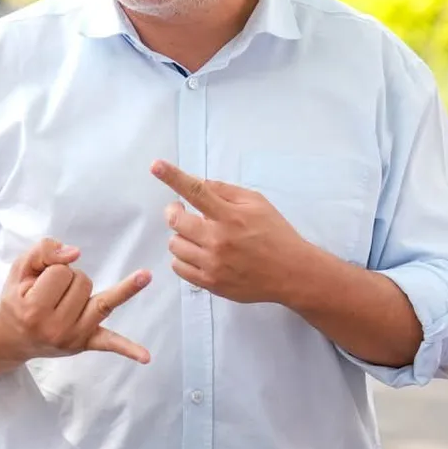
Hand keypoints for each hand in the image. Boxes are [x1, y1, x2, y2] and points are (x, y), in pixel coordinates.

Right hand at [0, 237, 151, 363]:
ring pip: (102, 299)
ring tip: (65, 301)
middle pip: (84, 282)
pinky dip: (129, 349)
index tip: (38, 284)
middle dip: (69, 279)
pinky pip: (111, 343)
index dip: (52, 269)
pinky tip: (146, 357)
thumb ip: (44, 250)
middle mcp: (55, 328)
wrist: (12, 337)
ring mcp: (74, 337)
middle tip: (50, 294)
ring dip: (85, 292)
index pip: (61, 271)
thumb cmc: (18, 298)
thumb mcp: (20, 269)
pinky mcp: (87, 343)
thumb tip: (76, 253)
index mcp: (34, 309)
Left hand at [152, 160, 307, 304]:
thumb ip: (225, 191)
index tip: (156, 166)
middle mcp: (218, 240)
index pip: (196, 191)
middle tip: (182, 210)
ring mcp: (212, 264)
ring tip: (197, 235)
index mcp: (230, 216)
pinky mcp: (210, 283)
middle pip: (176, 220)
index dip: (173, 176)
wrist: (291, 273)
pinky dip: (182, 257)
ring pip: (174, 244)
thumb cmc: (276, 234)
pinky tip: (197, 253)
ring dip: (180, 236)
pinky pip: (178, 267)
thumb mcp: (257, 203)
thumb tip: (198, 183)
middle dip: (175, 211)